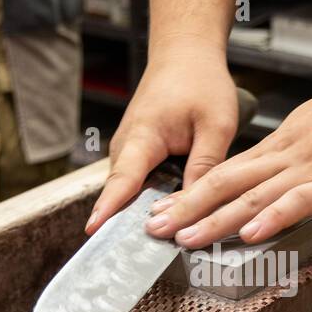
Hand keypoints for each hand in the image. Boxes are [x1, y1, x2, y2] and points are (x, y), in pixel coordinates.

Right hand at [86, 42, 238, 233]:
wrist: (185, 54)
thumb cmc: (200, 82)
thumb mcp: (216, 125)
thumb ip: (205, 167)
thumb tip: (196, 208)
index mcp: (144, 136)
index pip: (123, 179)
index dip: (110, 208)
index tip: (95, 232)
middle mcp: (127, 145)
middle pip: (123, 193)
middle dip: (126, 224)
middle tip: (137, 258)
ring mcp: (128, 150)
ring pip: (131, 191)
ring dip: (140, 213)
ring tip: (153, 244)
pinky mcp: (136, 153)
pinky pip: (138, 183)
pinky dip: (148, 199)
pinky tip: (166, 216)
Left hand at [143, 65, 311, 248]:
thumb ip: (299, 157)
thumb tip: (281, 180)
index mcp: (282, 146)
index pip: (227, 171)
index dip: (192, 193)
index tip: (165, 210)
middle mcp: (287, 156)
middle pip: (225, 182)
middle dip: (187, 208)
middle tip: (154, 228)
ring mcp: (311, 168)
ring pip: (253, 195)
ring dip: (216, 219)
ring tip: (185, 238)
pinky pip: (299, 201)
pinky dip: (273, 218)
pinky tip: (250, 234)